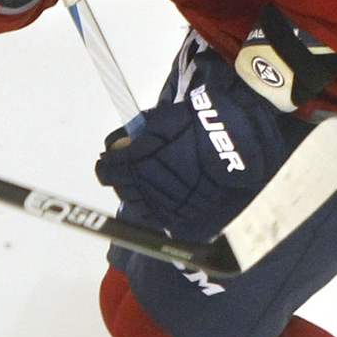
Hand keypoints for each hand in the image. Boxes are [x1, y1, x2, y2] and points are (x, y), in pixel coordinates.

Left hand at [95, 80, 280, 242]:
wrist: (231, 142)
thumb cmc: (194, 125)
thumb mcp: (159, 120)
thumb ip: (133, 134)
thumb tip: (114, 145)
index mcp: (138, 161)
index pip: (109, 170)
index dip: (105, 165)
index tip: (105, 161)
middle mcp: (147, 186)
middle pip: (121, 188)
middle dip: (117, 178)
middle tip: (120, 170)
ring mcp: (163, 203)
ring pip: (135, 204)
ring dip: (130, 193)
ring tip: (135, 183)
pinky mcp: (180, 214)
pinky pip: (154, 216)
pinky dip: (147, 208)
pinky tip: (149, 198)